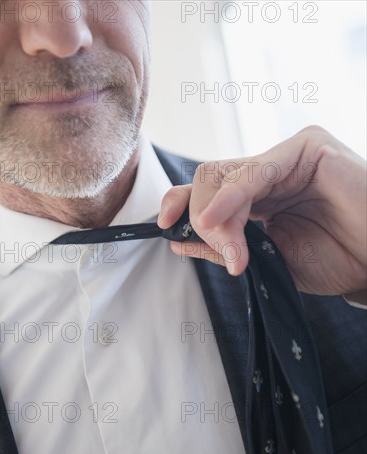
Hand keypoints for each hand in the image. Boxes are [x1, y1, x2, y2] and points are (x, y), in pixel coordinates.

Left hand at [158, 126, 366, 297]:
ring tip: (235, 252)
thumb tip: (177, 241)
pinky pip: (258, 170)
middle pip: (207, 178)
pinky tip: (221, 217)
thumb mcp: (266, 260)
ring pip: (226, 173)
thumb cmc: (333, 259)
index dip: (179, 203)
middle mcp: (266, 173)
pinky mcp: (308, 149)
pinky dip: (234, 194)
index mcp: (257, 197)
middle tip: (222, 252)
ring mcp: (286, 158)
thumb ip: (225, 248)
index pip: (205, 190)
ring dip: (219, 216)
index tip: (162, 226)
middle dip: (200, 218)